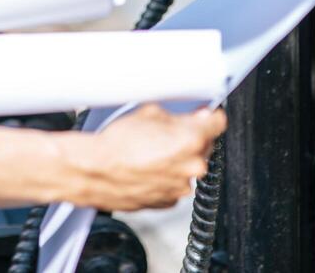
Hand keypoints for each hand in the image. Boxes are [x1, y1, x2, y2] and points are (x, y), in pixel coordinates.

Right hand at [78, 105, 226, 211]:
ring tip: (151, 151)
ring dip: (177, 159)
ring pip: (188, 166)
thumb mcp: (150, 112)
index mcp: (192, 139)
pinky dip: (166, 176)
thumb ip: (177, 115)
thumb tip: (189, 117)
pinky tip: (147, 166)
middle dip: (191, 137)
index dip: (209, 116)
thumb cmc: (118, 143)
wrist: (96, 171)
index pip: (218, 122)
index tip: (205, 115)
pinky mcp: (169, 201)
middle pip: (204, 145)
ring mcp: (182, 187)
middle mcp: (193, 166)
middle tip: (167, 132)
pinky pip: (175, 183)